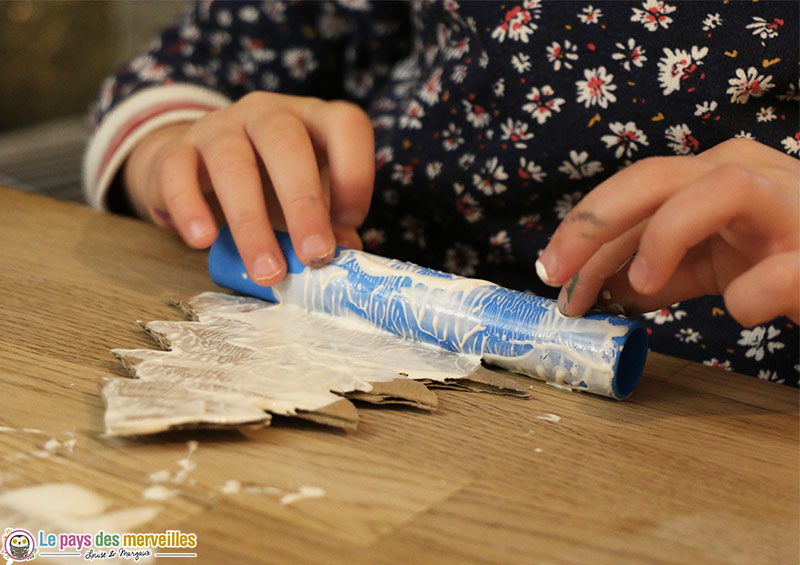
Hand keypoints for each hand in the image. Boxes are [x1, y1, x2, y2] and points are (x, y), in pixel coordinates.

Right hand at [123, 92, 374, 284]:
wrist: (199, 169)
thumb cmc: (270, 187)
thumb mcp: (306, 202)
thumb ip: (329, 224)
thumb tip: (347, 255)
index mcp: (314, 120)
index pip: (345, 125)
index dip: (355, 173)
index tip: (350, 222)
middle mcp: (269, 114)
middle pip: (287, 144)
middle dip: (303, 204)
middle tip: (313, 256)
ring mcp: (220, 126)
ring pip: (232, 161)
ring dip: (251, 222)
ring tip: (266, 271)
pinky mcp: (177, 149)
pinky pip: (178, 172)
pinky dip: (190, 207)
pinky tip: (204, 241)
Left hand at [536, 138, 799, 326]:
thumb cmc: (781, 261)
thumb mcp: (708, 261)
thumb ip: (656, 266)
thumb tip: (595, 285)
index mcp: (709, 177)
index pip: (629, 195)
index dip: (581, 233)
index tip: (549, 275)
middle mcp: (745, 176)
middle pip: (656, 176)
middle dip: (595, 223)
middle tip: (558, 275)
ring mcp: (788, 206)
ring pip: (720, 188)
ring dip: (667, 235)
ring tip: (643, 284)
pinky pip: (783, 268)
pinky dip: (755, 291)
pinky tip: (740, 311)